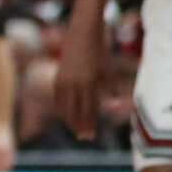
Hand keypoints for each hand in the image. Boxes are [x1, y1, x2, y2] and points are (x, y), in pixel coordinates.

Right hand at [54, 22, 108, 138]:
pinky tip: (67, 114)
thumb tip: (115, 107)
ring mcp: (63, 81)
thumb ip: (111, 91)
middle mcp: (74, 84)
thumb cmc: (100, 53)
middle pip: (74, 113)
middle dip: (78, 127)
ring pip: (63, 108)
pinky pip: (57, 99)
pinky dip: (62, 109)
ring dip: (69, 120)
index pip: (87, 111)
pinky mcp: (57, 77)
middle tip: (84, 137)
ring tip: (76, 128)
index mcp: (89, 83)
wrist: (82, 34)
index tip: (90, 136)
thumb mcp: (109, 71)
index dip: (88, 125)